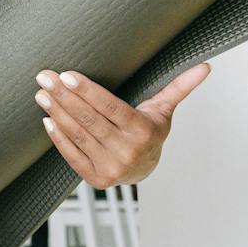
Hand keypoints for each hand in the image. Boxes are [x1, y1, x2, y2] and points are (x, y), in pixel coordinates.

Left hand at [32, 61, 212, 186]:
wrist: (145, 169)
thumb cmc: (150, 131)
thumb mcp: (162, 109)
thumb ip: (179, 87)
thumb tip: (205, 67)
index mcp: (143, 131)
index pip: (110, 107)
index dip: (87, 91)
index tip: (67, 75)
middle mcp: (127, 151)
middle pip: (90, 120)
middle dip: (64, 96)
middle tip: (45, 77)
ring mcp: (111, 168)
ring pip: (79, 135)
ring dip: (57, 112)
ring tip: (42, 94)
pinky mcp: (97, 179)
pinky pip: (73, 156)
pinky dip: (58, 137)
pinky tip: (48, 119)